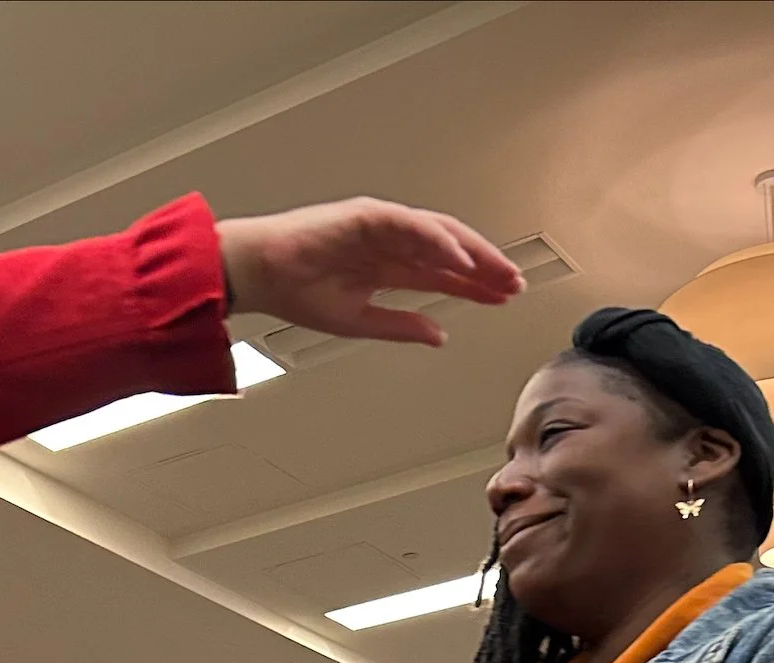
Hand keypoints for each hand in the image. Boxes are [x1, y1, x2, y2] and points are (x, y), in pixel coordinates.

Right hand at [217, 199, 523, 345]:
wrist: (258, 274)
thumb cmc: (295, 291)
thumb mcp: (358, 321)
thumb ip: (400, 326)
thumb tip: (438, 335)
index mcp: (385, 266)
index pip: (442, 275)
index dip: (474, 287)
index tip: (503, 298)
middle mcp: (388, 243)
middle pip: (450, 253)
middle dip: (485, 269)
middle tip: (515, 285)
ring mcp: (380, 227)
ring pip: (439, 235)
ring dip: (472, 252)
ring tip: (499, 272)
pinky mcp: (367, 216)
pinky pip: (412, 226)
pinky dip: (440, 240)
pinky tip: (462, 257)